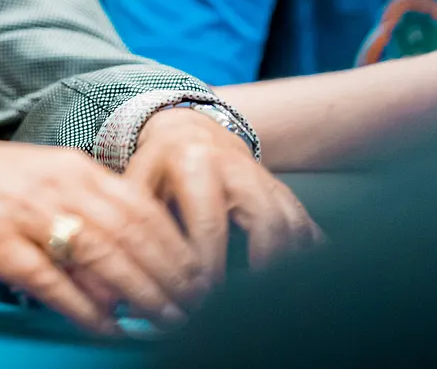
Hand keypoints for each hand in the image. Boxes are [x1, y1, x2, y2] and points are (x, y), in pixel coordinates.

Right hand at [0, 128, 202, 333]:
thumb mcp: (41, 179)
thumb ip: (85, 209)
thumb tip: (129, 257)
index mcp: (72, 168)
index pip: (142, 208)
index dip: (177, 246)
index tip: (201, 275)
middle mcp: (58, 187)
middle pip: (133, 235)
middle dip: (172, 276)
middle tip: (197, 307)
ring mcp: (28, 217)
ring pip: (104, 259)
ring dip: (142, 296)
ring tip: (167, 322)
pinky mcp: (0, 247)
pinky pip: (54, 285)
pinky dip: (88, 311)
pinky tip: (109, 329)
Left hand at [129, 107, 319, 285]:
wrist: (189, 132)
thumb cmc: (158, 169)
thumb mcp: (137, 184)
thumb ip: (135, 228)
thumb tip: (131, 284)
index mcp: (194, 160)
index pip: (210, 223)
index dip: (208, 267)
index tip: (201, 300)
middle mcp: (237, 164)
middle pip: (266, 222)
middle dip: (259, 270)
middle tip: (241, 304)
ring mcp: (265, 176)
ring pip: (292, 225)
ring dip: (284, 267)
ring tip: (265, 299)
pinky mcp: (282, 190)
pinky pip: (305, 225)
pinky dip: (304, 256)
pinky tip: (293, 282)